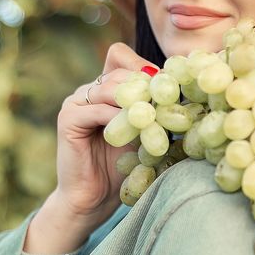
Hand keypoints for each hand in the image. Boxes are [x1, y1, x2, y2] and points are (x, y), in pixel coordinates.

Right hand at [54, 42, 160, 216]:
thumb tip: (186, 94)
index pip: (120, 55)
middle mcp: (88, 89)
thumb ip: (155, 111)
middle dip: (145, 86)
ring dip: (135, 101)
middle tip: (166, 103)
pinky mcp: (68, 118)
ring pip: (110, 86)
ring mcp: (75, 101)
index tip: (165, 86)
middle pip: (119, 70)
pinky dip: (119, 118)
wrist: (94, 199)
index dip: (142, 66)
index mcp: (104, 88)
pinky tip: (135, 131)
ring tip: (153, 118)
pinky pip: (97, 109)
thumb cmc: (122, 169)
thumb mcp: (144, 134)